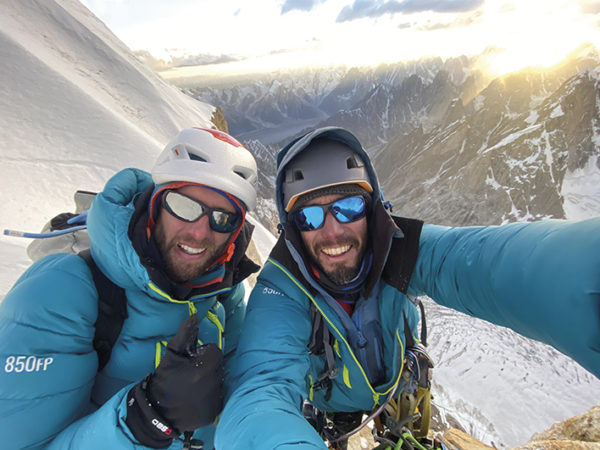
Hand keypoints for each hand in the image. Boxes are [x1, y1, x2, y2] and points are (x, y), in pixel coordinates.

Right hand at [125, 315, 223, 447]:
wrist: (158, 414)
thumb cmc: (164, 382)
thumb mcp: (172, 355)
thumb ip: (185, 334)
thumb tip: (194, 316)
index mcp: (206, 366)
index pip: (214, 350)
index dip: (200, 353)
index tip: (189, 361)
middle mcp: (214, 382)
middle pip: (217, 364)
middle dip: (206, 365)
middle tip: (189, 374)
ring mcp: (216, 398)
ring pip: (218, 379)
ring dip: (208, 380)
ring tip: (191, 387)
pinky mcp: (215, 410)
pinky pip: (218, 396)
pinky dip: (209, 395)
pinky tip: (195, 398)